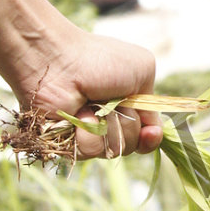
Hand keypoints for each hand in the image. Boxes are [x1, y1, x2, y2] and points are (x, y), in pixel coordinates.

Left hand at [13, 22, 160, 159]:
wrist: (57, 61)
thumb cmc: (98, 59)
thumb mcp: (143, 69)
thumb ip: (152, 102)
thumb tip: (151, 128)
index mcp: (130, 103)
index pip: (147, 133)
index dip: (151, 137)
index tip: (150, 132)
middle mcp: (111, 121)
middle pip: (133, 145)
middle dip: (127, 126)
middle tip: (114, 102)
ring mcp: (90, 133)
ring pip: (112, 150)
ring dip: (107, 126)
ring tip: (91, 104)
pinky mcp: (70, 142)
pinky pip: (90, 151)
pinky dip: (87, 132)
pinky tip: (78, 113)